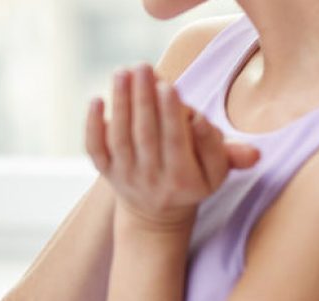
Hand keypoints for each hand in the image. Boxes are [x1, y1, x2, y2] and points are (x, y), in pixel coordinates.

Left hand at [86, 65, 259, 230]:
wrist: (157, 215)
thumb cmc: (193, 179)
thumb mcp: (217, 171)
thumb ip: (226, 150)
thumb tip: (206, 123)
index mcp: (183, 179)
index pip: (175, 143)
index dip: (170, 116)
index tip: (168, 86)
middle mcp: (151, 180)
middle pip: (146, 136)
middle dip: (144, 99)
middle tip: (143, 67)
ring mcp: (125, 176)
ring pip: (120, 138)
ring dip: (120, 104)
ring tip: (124, 73)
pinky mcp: (106, 172)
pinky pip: (95, 150)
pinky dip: (93, 126)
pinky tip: (96, 99)